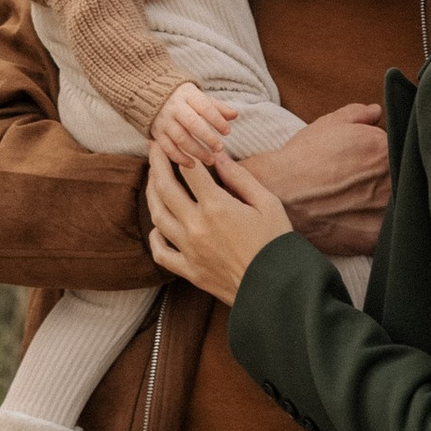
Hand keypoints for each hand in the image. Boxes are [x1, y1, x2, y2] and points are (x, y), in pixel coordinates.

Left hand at [147, 145, 292, 303]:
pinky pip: (161, 252)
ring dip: (151, 193)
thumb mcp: (267, 203)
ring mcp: (190, 251)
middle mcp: (197, 227)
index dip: (180, 150)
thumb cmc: (277, 243)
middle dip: (157, 163)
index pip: (188, 170)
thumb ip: (240, 178)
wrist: (278, 290)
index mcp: (217, 207)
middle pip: (165, 188)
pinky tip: (158, 225)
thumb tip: (218, 157)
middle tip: (154, 147)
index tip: (176, 140)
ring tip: (153, 179)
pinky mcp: (190, 271)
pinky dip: (155, 236)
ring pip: (158, 216)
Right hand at [149, 82, 239, 167]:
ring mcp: (164, 120)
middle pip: (192, 123)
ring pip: (180, 138)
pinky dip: (179, 158)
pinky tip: (192, 165)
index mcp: (187, 95)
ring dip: (196, 151)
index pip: (204, 107)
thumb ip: (216, 106)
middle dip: (207, 137)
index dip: (217, 119)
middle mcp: (174, 107)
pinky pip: (167, 148)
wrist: (149, 92)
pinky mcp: (156, 132)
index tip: (227, 131)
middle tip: (220, 149)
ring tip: (211, 160)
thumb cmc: (182, 97)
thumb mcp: (198, 96)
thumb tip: (235, 115)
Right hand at [234, 102, 390, 257]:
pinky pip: (388, 235)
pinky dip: (378, 228)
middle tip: (364, 183)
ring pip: (398, 207)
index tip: (373, 162)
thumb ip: (358, 114)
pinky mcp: (376, 238)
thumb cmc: (302, 159)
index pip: (401, 150)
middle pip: (403, 179)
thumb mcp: (329, 125)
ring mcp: (386, 212)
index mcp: (386, 149)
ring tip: (360, 203)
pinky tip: (360, 222)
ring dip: (385, 204)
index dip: (387, 155)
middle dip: (388, 179)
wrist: (281, 196)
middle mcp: (392, 180)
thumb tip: (375, 112)